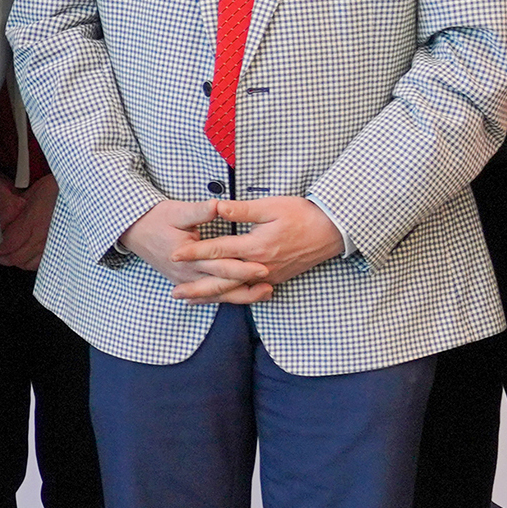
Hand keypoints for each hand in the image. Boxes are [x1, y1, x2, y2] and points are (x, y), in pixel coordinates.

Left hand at [0, 172, 55, 272]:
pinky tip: (26, 255)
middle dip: (1, 256)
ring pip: (27, 264)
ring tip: (8, 253)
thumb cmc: (59, 189)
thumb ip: (17, 207)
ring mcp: (52, 245)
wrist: (83, 191)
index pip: (7, 244)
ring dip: (15, 260)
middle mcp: (43, 237)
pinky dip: (30, 262)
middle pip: (15, 257)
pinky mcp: (60, 250)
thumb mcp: (32, 194)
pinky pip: (41, 264)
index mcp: (33, 222)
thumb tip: (3, 216)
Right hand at [118, 199, 275, 306]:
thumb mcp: (176, 211)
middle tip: (270, 283)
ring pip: (217, 293)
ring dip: (241, 296)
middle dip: (247, 285)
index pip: (220, 265)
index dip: (242, 267)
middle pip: (222, 284)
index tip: (263, 267)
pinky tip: (244, 296)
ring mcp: (185, 280)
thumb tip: (218, 205)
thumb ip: (200, 210)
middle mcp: (187, 273)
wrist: (135, 232)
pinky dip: (227, 296)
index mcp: (187, 256)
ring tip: (265, 293)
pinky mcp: (185, 282)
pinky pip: (209, 294)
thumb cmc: (156, 219)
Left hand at [172, 194, 342, 302]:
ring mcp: (269, 275)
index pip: (218, 250)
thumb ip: (242, 210)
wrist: (332, 230)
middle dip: (197, 287)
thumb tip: (217, 208)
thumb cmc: (302, 214)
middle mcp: (260, 266)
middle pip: (222, 280)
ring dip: (211, 296)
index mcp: (256, 246)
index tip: (174, 255)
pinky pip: (249, 291)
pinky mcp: (276, 278)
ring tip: (190, 301)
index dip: (194, 252)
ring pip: (235, 290)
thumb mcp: (271, 206)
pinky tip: (220, 298)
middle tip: (174, 293)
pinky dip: (231, 296)